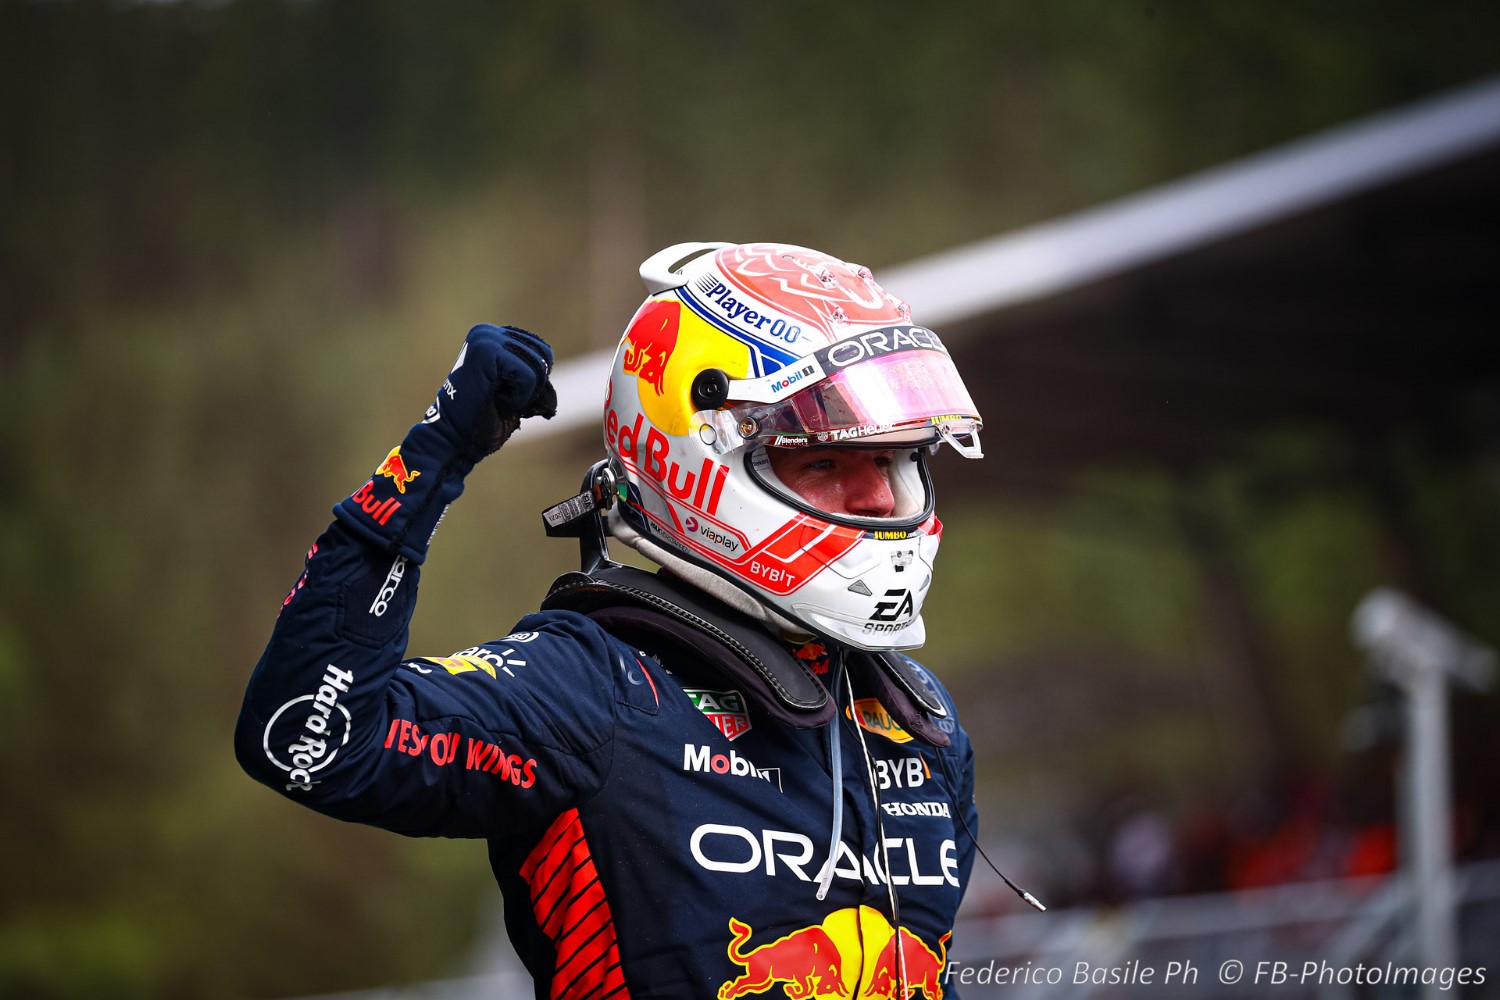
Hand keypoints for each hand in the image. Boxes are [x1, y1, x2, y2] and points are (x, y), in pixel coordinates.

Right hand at [425, 325, 557, 458]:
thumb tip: (548, 365)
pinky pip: (528, 375)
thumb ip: (531, 372)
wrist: (455, 438)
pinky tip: (497, 401)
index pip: (542, 351)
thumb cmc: (484, 420)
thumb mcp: (514, 390)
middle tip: (503, 400)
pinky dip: (519, 397)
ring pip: (537, 366)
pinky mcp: (485, 351)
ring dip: (524, 394)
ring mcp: (484, 338)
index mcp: (492, 337)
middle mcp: (486, 331)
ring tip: (497, 400)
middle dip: (533, 387)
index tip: (507, 395)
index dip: (536, 382)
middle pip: (543, 354)